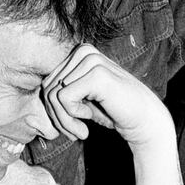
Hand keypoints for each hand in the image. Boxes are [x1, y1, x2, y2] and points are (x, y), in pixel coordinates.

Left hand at [41, 45, 173, 150]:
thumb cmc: (113, 111)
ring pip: (53, 95)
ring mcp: (91, 61)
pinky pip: (63, 99)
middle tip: (75, 132)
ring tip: (81, 131)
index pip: (47, 83)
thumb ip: (60, 92)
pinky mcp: (97, 74)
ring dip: (64, 121)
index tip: (71, 125)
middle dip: (57, 116)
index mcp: (79, 54)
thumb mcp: (82, 98)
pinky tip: (89, 121)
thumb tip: (39, 93)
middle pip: (47, 89)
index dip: (53, 109)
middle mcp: (84, 52)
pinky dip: (72, 117)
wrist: (145, 121)